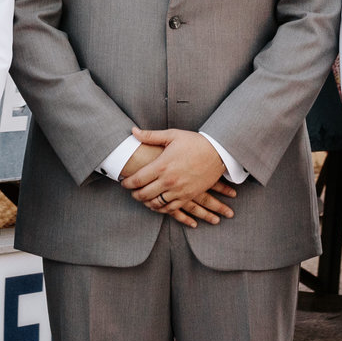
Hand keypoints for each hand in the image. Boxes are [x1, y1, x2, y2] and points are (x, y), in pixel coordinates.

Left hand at [121, 128, 237, 219]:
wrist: (218, 152)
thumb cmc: (194, 142)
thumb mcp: (172, 135)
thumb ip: (150, 136)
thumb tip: (133, 131)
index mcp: (162, 165)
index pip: (137, 179)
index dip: (127, 183)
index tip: (123, 182)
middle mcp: (169, 181)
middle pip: (144, 194)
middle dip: (134, 194)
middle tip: (131, 191)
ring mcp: (179, 190)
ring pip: (156, 204)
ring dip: (146, 203)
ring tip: (142, 198)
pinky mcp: (188, 196)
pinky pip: (171, 208)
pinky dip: (161, 209)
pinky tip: (157, 204)